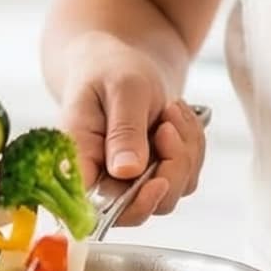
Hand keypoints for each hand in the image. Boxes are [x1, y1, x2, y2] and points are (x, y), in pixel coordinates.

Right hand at [58, 37, 207, 226]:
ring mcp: (128, 182)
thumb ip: (124, 131)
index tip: (157, 180)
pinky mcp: (152, 176)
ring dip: (184, 152)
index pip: (93, 208)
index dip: (128, 206)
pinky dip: (191, 147)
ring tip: (171, 111)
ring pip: (169, 195)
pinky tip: (177, 118)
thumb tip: (126, 172)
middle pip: (139, 209)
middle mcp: (100, 179)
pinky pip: (186, 178)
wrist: (121, 61)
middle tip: (169, 123)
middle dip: (170, 167)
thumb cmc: (112, 69)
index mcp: (79, 160)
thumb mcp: (122, 90)